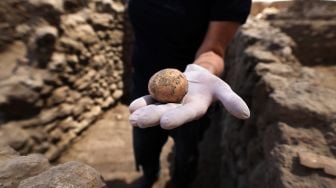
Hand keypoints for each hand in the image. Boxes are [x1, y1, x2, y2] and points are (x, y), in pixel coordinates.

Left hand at [129, 64, 249, 128]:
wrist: (199, 78)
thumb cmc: (212, 85)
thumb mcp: (223, 90)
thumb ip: (231, 101)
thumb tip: (245, 115)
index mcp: (195, 108)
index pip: (186, 114)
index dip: (177, 117)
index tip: (165, 122)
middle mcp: (180, 108)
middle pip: (166, 112)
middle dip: (152, 117)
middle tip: (138, 122)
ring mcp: (169, 102)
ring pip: (155, 107)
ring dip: (143, 112)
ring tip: (132, 118)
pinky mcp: (161, 94)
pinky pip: (151, 98)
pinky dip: (142, 102)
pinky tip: (132, 107)